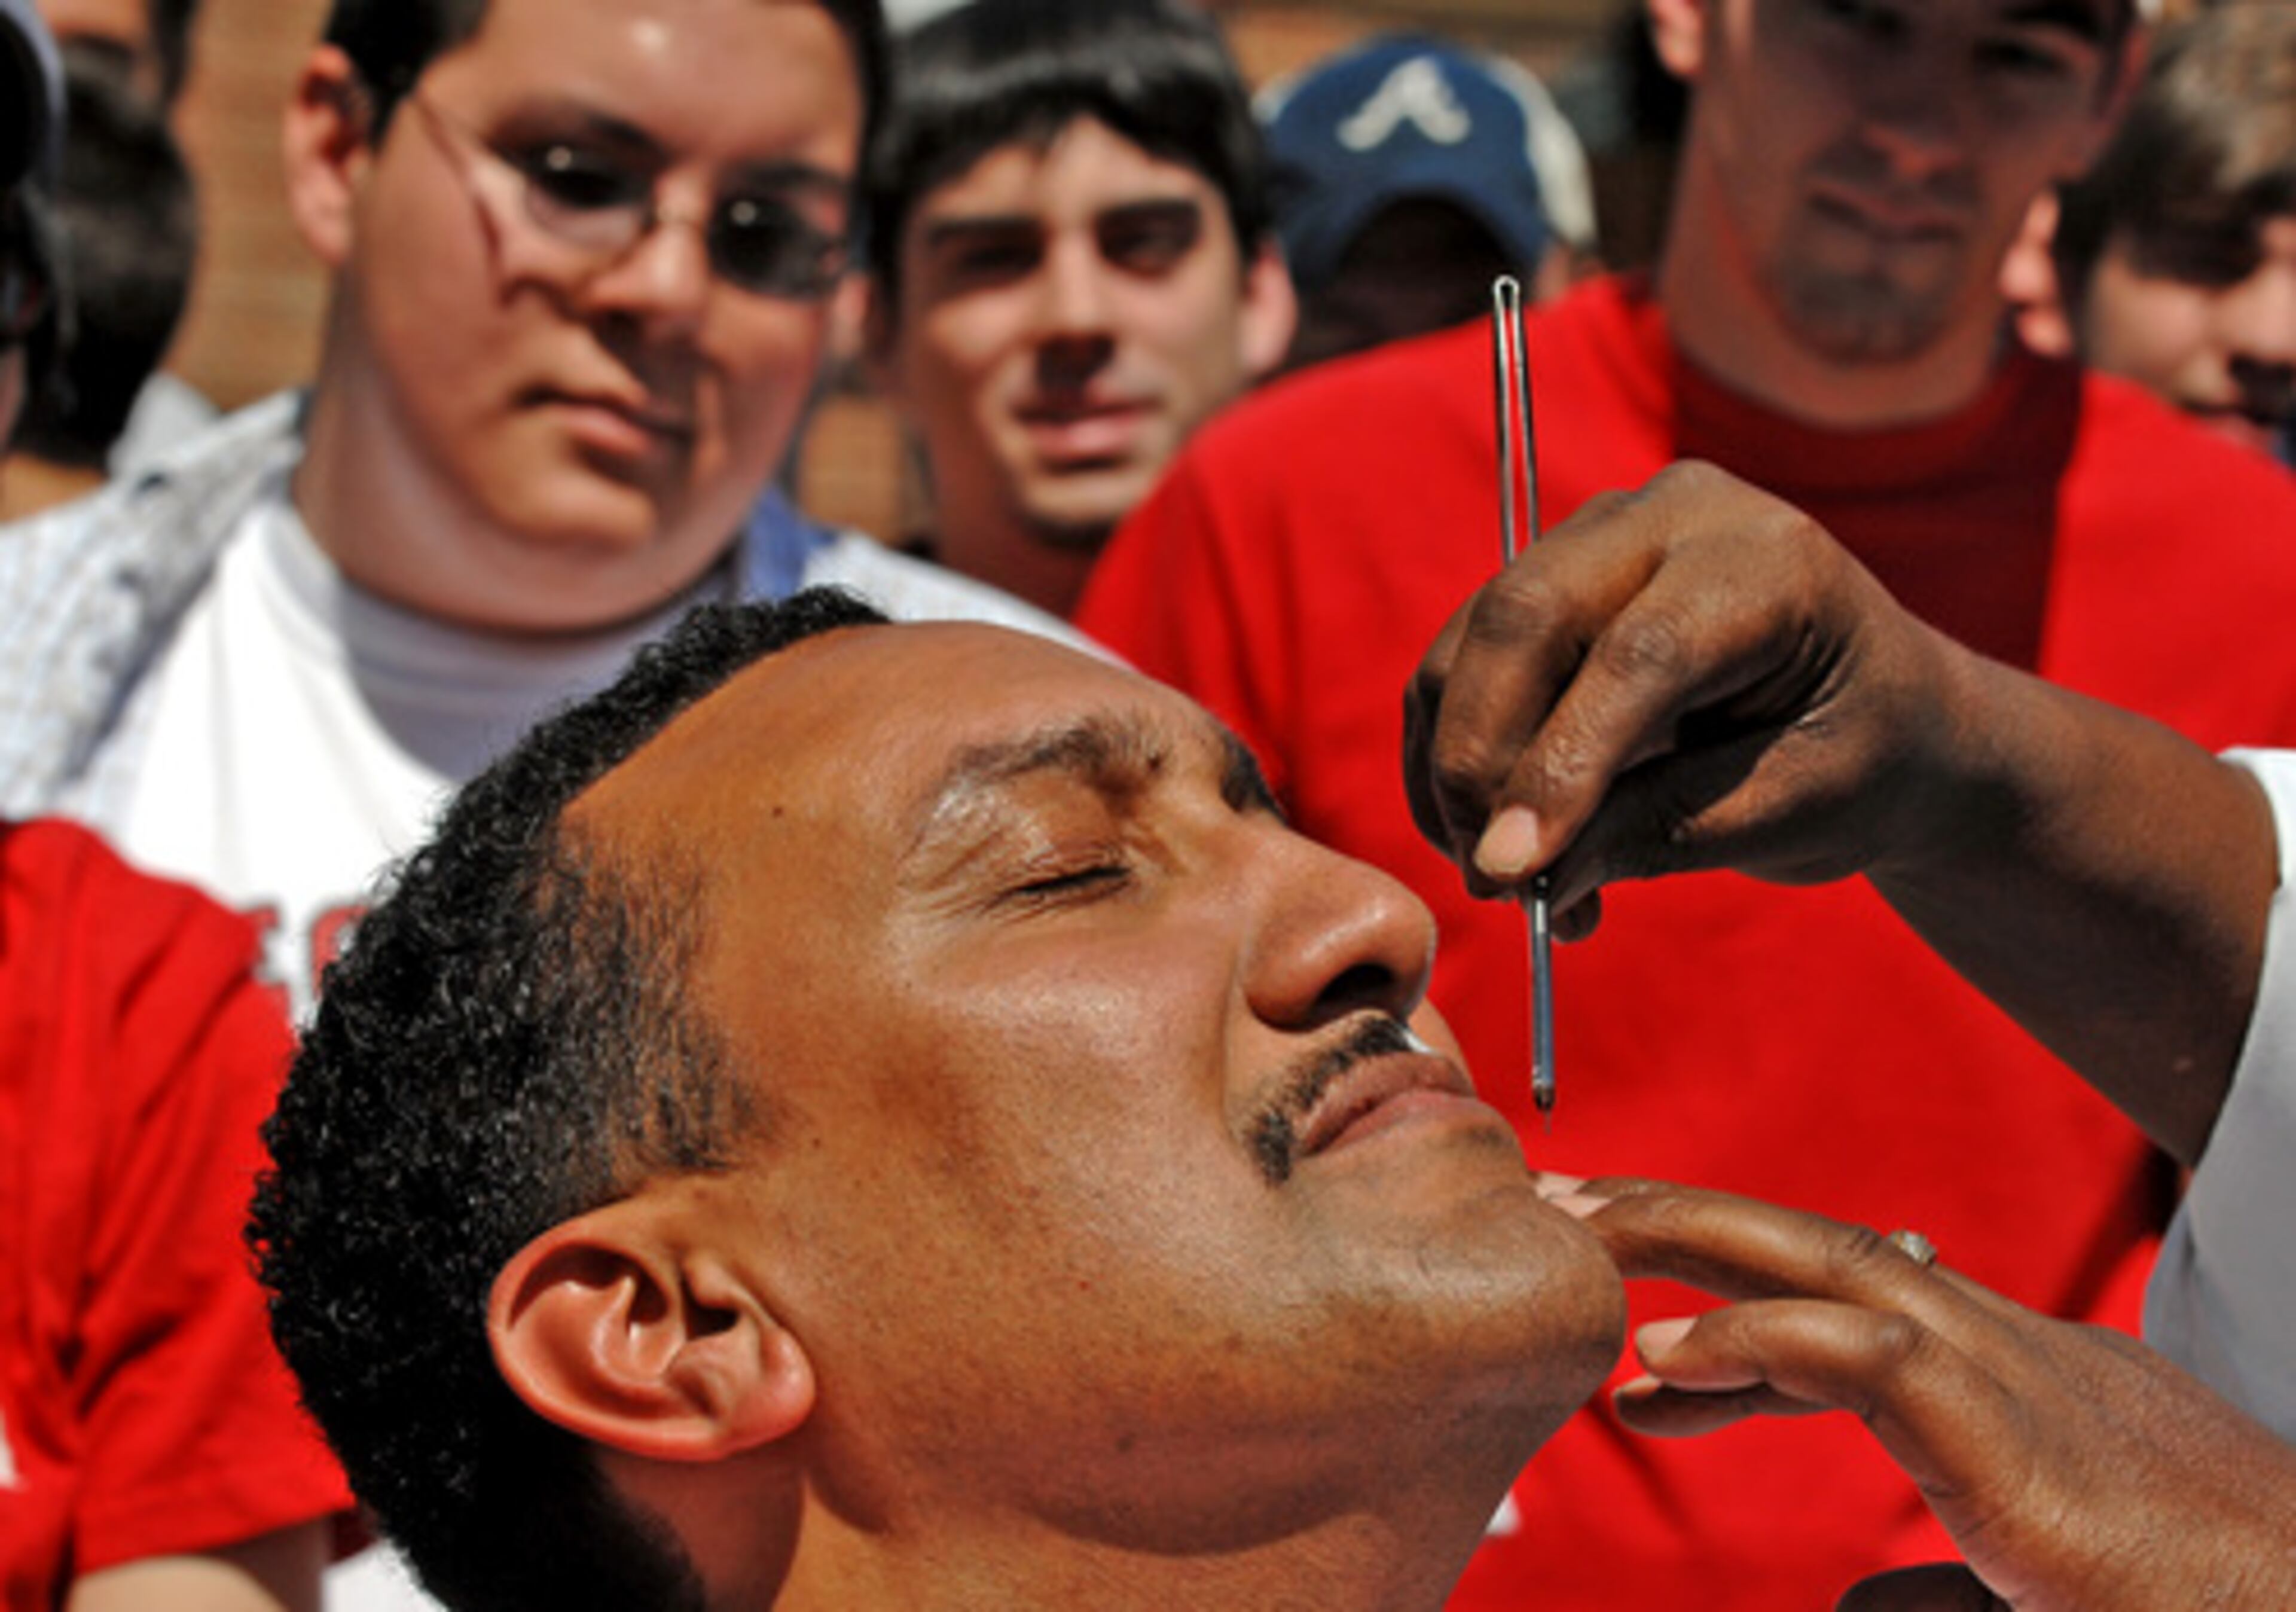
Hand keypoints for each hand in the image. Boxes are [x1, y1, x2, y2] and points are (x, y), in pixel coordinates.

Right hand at [1404, 461, 1964, 936]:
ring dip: (1456, 771)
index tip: (1512, 870)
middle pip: (1527, 618)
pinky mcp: (1544, 576)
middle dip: (1481, 759)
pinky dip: (1450, 757)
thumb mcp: (1790, 814)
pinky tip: (1491, 835)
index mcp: (1769, 563)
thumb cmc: (1856, 762)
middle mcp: (1675, 517)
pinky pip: (1459, 662)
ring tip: (1505, 880)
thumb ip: (1657, 832)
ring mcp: (1598, 536)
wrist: (1876, 713)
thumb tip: (1515, 873)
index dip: (1563, 765)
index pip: (1641, 654)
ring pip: (1472, 642)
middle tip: (1489, 880)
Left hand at [1551, 1175, 2295, 1610]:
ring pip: (1824, 1262)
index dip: (1734, 1306)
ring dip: (1688, 1239)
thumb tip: (1852, 1600)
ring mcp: (2019, 1378)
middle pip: (1817, 1248)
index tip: (1639, 1347)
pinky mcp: (2018, 1438)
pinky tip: (1661, 1362)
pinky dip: (1757, 1340)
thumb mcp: (2039, 1588)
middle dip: (1684, 1219)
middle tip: (1565, 1205)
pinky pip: (1865, 1352)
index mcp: (2017, 1386)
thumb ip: (1942, 1585)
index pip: (1851, 1306)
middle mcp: (2012, 1352)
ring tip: (1576, 1234)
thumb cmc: (2200, 1608)